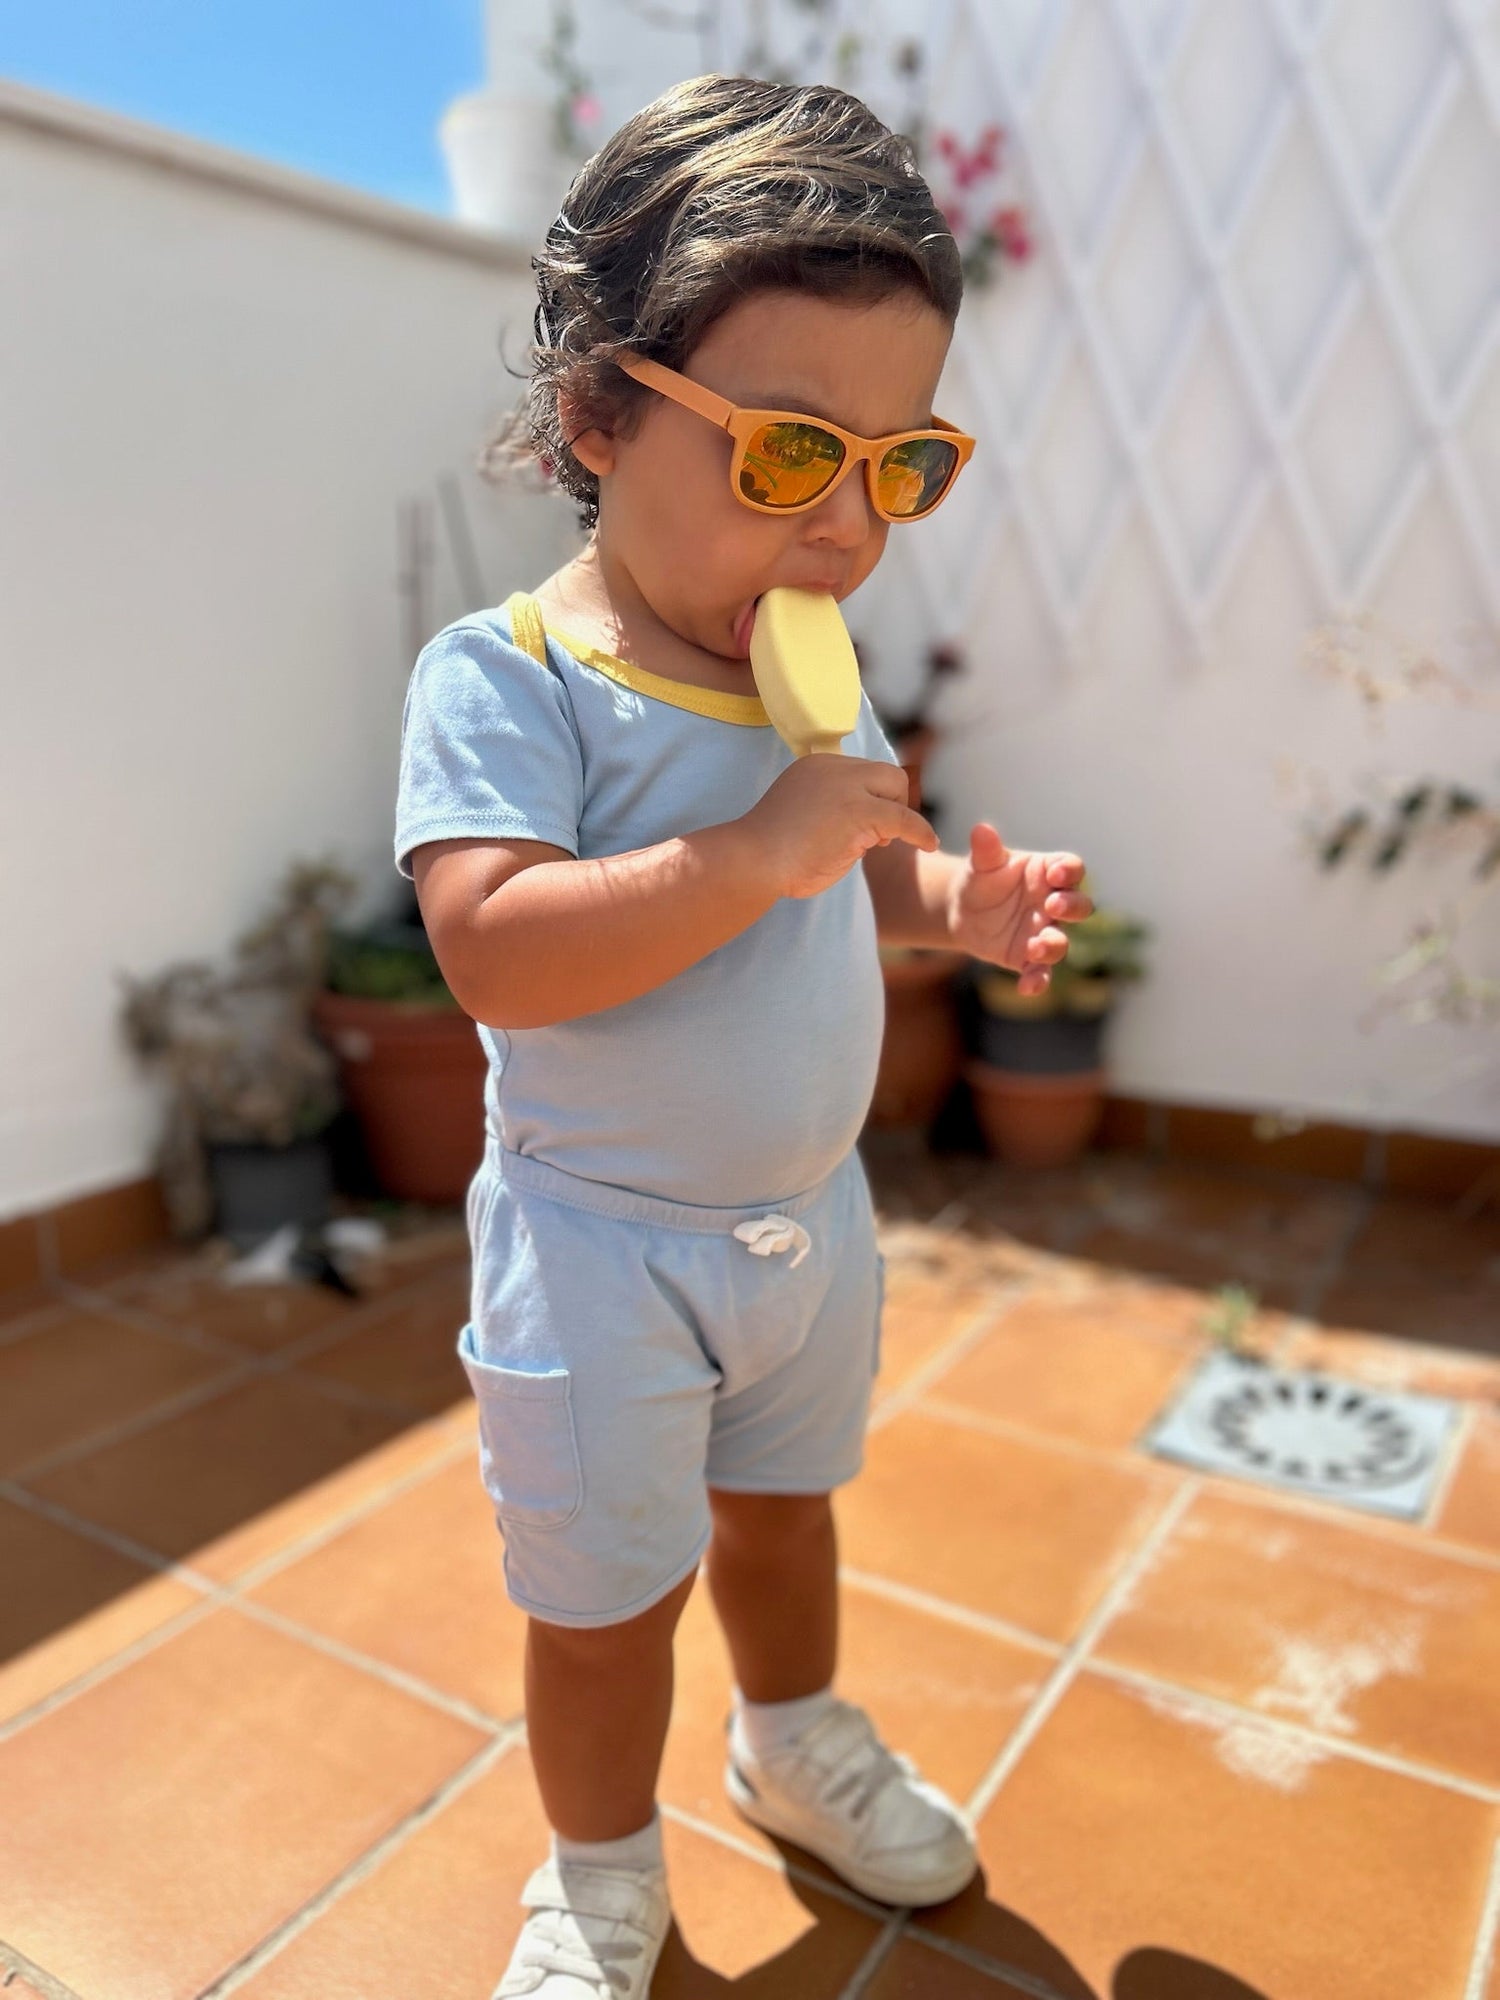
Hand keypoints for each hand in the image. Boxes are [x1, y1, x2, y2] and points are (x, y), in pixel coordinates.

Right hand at [745, 754, 939, 900]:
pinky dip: (920, 832)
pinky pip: (904, 818)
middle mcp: (834, 768)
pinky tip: (928, 845)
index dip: (872, 798)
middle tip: (879, 835)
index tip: (869, 825)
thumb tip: (869, 829)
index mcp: (816, 765)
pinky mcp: (860, 811)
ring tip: (877, 845)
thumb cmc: (769, 851)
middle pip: (886, 773)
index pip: (863, 772)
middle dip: (892, 801)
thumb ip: (830, 809)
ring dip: (898, 816)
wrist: (753, 861)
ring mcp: (847, 787)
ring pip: (897, 787)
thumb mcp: (801, 813)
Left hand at [948, 822, 1090, 996]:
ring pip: (1062, 941)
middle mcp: (1052, 903)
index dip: (1069, 871)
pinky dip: (1038, 981)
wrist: (963, 909)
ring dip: (1054, 945)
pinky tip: (1027, 987)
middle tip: (1053, 905)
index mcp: (1047, 872)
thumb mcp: (981, 864)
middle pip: (1079, 906)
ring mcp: (1044, 931)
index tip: (1056, 874)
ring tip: (1035, 946)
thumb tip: (981, 830)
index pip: (1071, 868)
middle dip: (1072, 906)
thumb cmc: (981, 879)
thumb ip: (985, 850)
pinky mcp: (1029, 958)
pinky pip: (1041, 972)